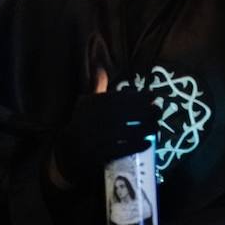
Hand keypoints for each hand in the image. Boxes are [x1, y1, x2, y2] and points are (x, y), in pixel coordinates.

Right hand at [51, 72, 157, 188]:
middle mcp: (87, 121)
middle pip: (120, 113)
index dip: (135, 96)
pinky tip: (147, 142)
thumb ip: (96, 87)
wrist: (65, 155)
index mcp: (87, 106)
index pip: (114, 98)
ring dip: (142, 128)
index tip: (152, 95)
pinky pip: (117, 150)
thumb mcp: (85, 105)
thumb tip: (100, 67)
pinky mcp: (95, 157)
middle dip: (142, 111)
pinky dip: (133, 146)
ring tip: (156, 126)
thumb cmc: (82, 126)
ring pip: (120, 131)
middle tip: (158, 110)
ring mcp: (90, 139)